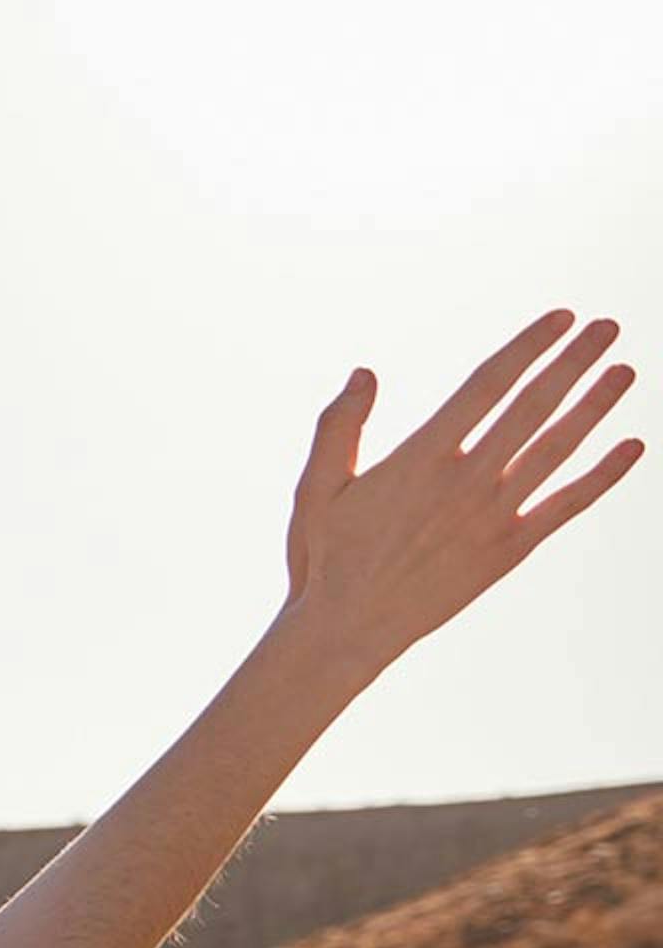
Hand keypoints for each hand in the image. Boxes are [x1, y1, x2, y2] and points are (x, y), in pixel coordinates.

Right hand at [275, 309, 638, 677]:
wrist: (348, 629)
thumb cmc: (327, 557)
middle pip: (533, 406)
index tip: (560, 318)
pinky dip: (603, 475)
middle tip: (608, 326)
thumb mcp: (316, 488)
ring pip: (558, 447)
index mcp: (420, 457)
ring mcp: (493, 515)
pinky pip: (567, 505)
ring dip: (595, 406)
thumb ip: (339, 427)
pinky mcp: (509, 550)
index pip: (488, 385)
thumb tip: (364, 373)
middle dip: (573, 361)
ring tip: (624, 370)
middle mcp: (466, 480)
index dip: (528, 347)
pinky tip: (631, 447)